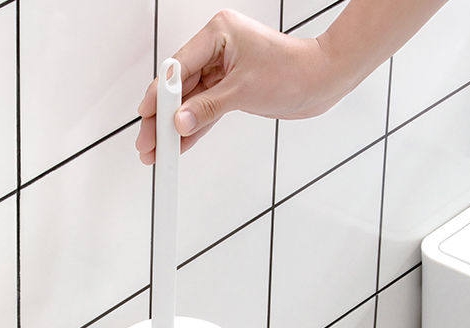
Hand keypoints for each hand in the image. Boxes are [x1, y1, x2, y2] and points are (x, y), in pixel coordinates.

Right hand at [135, 9, 350, 164]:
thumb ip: (208, 108)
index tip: (145, 117)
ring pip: (191, 101)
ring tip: (159, 151)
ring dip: (176, 127)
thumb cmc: (293, 71)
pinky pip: (206, 109)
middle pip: (180, 87)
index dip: (159, 96)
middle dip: (163, 117)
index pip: (178, 67)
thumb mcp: (244, 91)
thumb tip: (179, 123)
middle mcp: (218, 48)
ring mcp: (224, 69)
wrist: (324, 80)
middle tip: (148, 143)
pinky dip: (195, 127)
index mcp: (218, 33)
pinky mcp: (231, 88)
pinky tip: (180, 144)